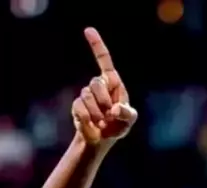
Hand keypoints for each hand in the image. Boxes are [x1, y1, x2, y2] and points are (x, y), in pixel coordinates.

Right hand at [72, 27, 137, 144]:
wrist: (102, 139)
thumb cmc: (119, 126)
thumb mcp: (129, 120)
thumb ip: (127, 114)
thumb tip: (115, 109)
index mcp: (114, 84)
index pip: (104, 61)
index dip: (96, 45)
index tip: (88, 30)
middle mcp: (99, 86)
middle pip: (96, 82)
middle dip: (104, 100)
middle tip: (110, 115)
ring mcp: (86, 95)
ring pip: (86, 95)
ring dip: (97, 113)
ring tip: (102, 122)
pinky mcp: (77, 105)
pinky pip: (80, 107)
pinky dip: (88, 119)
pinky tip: (92, 125)